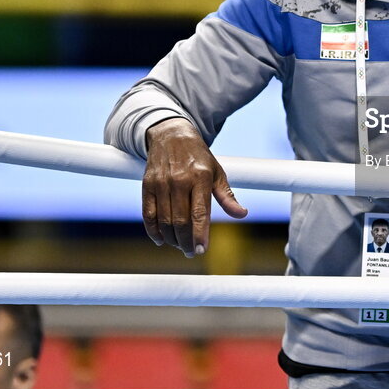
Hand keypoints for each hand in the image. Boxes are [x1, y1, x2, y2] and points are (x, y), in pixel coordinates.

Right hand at [143, 118, 247, 256]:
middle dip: (186, 241)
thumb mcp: (217, 173)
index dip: (200, 234)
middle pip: (180, 220)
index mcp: (200, 178)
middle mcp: (179, 180)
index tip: (202, 250)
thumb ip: (227, 196)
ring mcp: (161, 183)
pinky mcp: (147, 185)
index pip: (200, 212)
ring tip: (179, 245)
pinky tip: (161, 240)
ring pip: (164, 220)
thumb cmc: (198, 157)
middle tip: (191, 252)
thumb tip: (241, 214)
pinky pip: (148, 214)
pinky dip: (153, 231)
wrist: (171, 136)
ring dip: (171, 238)